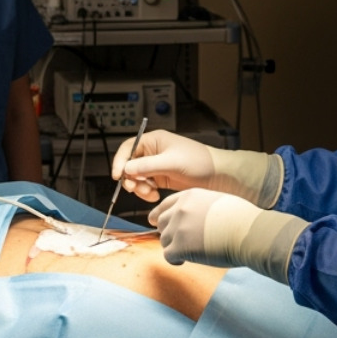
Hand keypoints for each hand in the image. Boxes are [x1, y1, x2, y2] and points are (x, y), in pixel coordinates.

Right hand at [112, 131, 278, 205]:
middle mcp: (153, 152)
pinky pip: (145, 186)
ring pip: (136, 178)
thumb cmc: (200, 162)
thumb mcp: (171, 162)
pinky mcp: (161, 178)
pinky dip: (146, 193)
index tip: (117, 176)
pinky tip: (155, 196)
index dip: (120, 161)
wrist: (219, 176)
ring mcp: (156, 166)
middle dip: (131, 178)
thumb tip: (126, 169)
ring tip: (151, 194)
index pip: (128, 148)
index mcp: (154, 141)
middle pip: (129, 165)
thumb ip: (147, 166)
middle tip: (137, 189)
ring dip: (139, 188)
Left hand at [147, 188, 299, 282]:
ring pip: (164, 241)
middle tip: (181, 242)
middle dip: (169, 233)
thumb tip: (193, 219)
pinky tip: (185, 261)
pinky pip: (167, 255)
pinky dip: (175, 260)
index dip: (159, 215)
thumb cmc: (241, 220)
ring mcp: (179, 228)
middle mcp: (180, 210)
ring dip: (174, 247)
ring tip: (189, 252)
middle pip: (161, 223)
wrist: (249, 233)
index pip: (165, 205)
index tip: (154, 222)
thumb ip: (200, 207)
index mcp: (189, 196)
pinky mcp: (180, 246)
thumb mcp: (217, 201)